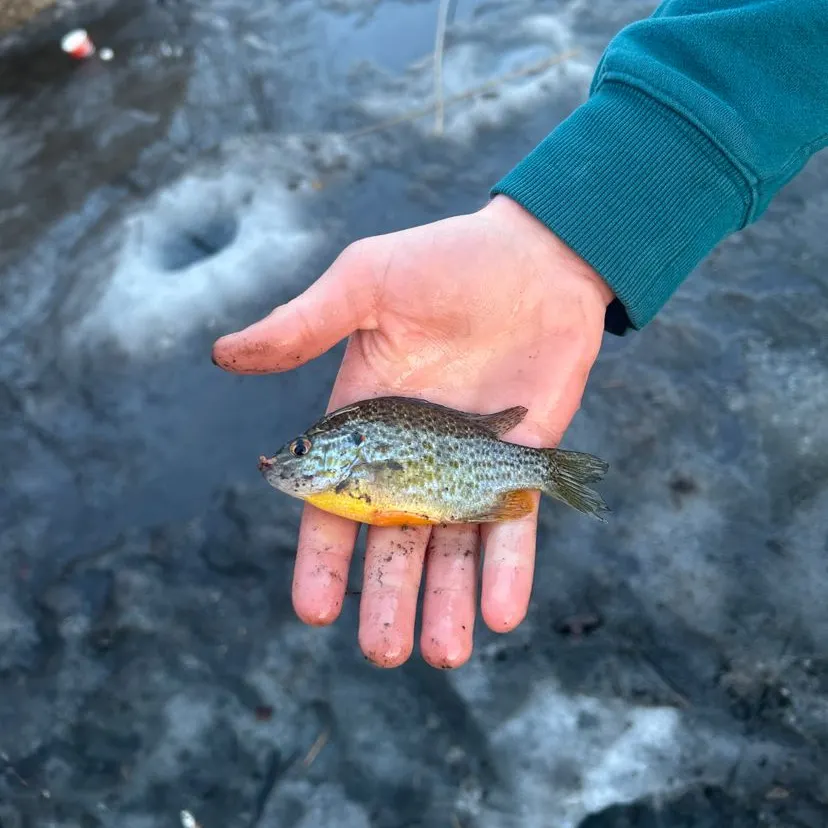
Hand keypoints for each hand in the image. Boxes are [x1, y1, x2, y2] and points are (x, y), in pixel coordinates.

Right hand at [211, 195, 612, 667]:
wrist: (536, 256)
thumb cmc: (445, 262)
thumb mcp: (365, 284)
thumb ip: (302, 326)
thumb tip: (222, 354)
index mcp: (364, 423)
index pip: (335, 503)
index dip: (324, 558)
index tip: (315, 610)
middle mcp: (413, 455)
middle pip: (395, 540)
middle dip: (389, 598)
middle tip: (385, 654)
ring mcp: (468, 463)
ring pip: (452, 545)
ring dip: (447, 601)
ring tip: (441, 655)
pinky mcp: (519, 461)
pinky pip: (512, 523)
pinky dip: (508, 567)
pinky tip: (500, 614)